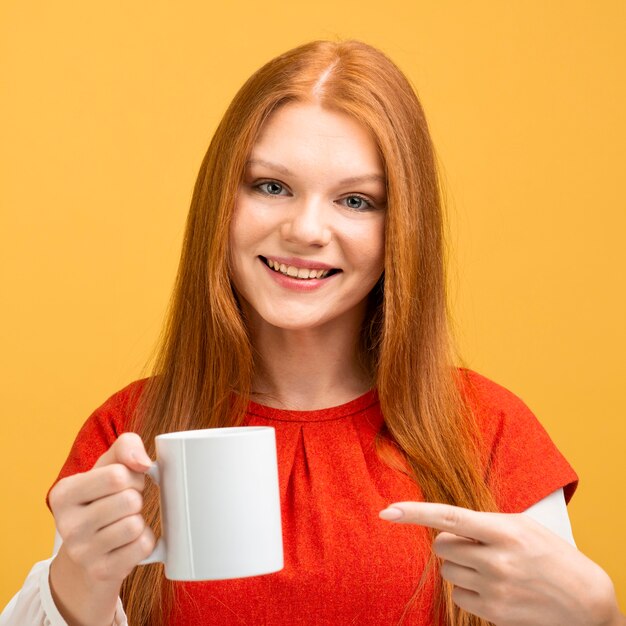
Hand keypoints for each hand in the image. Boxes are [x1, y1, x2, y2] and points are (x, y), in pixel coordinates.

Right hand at [49, 433, 155, 625]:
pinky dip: (145, 541)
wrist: (88, 554)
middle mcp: (66, 525)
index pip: (117, 475)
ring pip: (135, 525)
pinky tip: (128, 543)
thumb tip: (143, 463)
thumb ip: (126, 446)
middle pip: (129, 500)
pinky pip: (143, 547)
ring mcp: (82, 553)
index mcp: (63, 493)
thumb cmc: (103, 498)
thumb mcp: (108, 464)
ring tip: (124, 523)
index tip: (124, 483)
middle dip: (137, 498)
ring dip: (139, 520)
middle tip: (126, 505)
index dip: (132, 476)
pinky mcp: (102, 572)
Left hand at [380, 502, 623, 625]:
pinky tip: (495, 588)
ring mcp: (494, 589)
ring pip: (448, 572)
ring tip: (493, 568)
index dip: (414, 513)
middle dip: (451, 544)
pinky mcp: (493, 613)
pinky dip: (469, 589)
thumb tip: (444, 526)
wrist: (586, 602)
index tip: (387, 511)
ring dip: (461, 567)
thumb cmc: (552, 555)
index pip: (449, 517)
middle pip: (441, 546)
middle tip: (475, 546)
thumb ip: (484, 523)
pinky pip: (459, 595)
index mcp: (504, 530)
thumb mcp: (522, 527)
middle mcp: (496, 560)